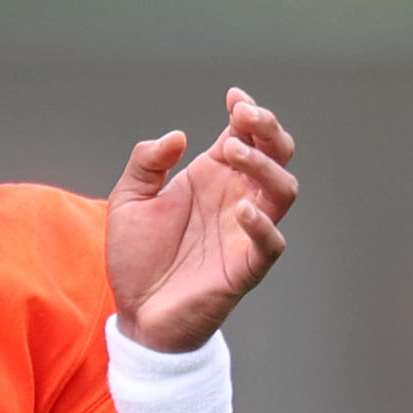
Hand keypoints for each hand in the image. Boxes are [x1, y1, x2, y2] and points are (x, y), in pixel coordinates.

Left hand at [105, 90, 297, 352]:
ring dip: (265, 166)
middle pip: (277, 155)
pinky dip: (263, 225)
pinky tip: (241, 210)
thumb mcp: (128, 201)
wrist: (137, 314)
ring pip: (283, 191)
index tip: (234, 98)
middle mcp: (236, 199)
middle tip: (246, 117)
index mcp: (213, 178)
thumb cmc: (137, 259)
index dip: (250, 113)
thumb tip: (177, 137)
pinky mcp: (245, 267)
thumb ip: (145, 163)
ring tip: (234, 154)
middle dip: (269, 130)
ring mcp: (244, 232)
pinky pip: (271, 244)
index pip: (247, 136)